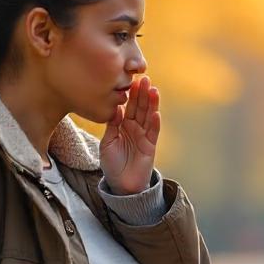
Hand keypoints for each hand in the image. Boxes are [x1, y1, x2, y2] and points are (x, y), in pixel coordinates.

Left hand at [99, 75, 159, 194]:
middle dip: (142, 93)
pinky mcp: (150, 146)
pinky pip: (153, 132)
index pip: (129, 106)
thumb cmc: (112, 164)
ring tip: (153, 90)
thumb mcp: (107, 142)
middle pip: (140, 108)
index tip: (132, 80)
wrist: (121, 185)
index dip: (131, 94)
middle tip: (144, 78)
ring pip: (149, 116)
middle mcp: (135, 128)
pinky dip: (155, 123)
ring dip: (152, 103)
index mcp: (123, 125)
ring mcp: (144, 136)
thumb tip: (116, 108)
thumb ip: (112, 126)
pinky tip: (156, 112)